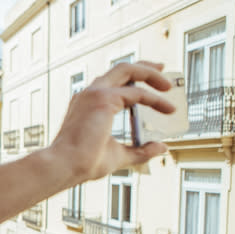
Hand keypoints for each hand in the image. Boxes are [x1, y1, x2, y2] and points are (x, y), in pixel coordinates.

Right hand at [49, 61, 174, 182]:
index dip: (134, 81)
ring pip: (128, 70)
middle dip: (145, 68)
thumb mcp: (118, 154)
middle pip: (121, 69)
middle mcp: (89, 94)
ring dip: (151, 74)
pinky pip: (137, 93)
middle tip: (163, 71)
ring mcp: (95, 94)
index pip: (113, 83)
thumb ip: (140, 150)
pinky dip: (155, 99)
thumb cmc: (83, 162)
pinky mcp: (104, 99)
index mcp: (87, 103)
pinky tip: (168, 108)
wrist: (65, 166)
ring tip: (169, 86)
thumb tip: (162, 147)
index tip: (150, 84)